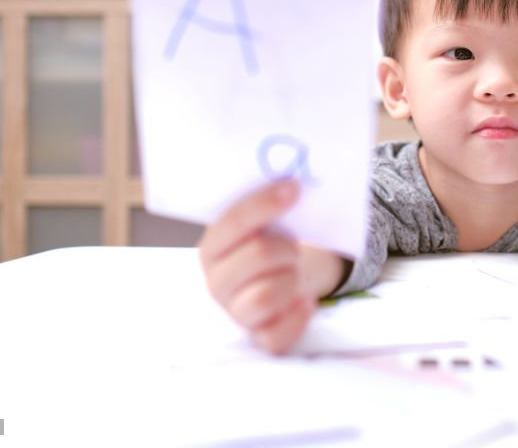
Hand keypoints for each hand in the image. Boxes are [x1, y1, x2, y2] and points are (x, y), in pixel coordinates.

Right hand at [199, 179, 343, 353]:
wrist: (281, 280)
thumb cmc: (271, 244)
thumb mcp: (265, 223)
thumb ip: (268, 203)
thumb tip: (290, 181)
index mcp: (212, 248)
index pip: (233, 222)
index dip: (264, 204)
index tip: (294, 189)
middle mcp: (217, 282)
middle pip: (258, 255)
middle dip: (285, 247)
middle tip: (294, 247)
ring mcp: (236, 312)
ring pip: (265, 296)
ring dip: (291, 278)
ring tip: (295, 272)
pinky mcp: (259, 337)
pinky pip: (277, 335)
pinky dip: (297, 315)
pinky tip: (305, 301)